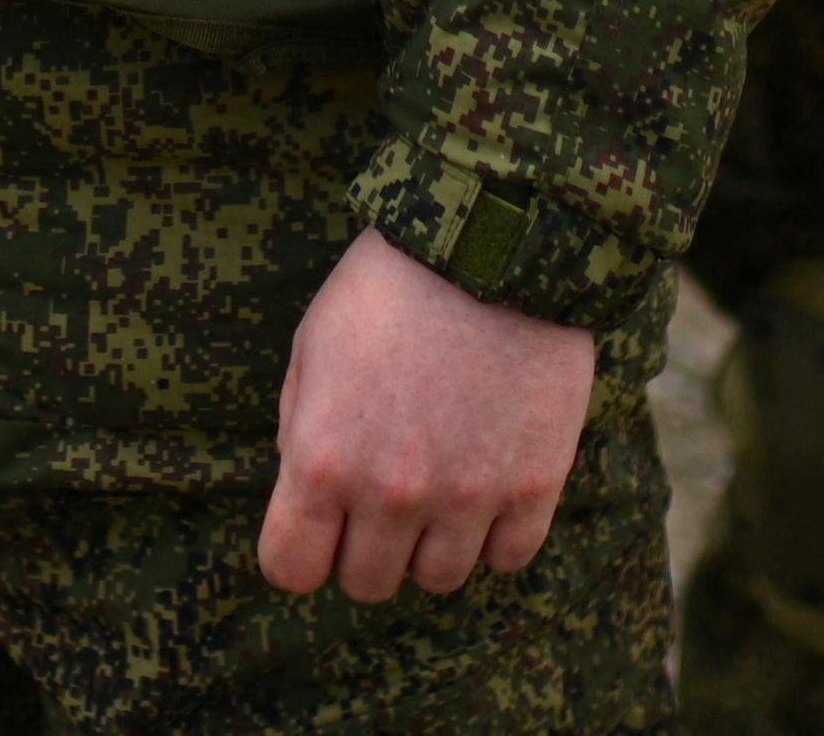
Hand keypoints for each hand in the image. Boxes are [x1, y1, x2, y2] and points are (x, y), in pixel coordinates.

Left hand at [255, 225, 598, 604]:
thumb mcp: (312, 347)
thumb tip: (310, 496)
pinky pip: (508, 560)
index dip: (301, 552)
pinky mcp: (533, 487)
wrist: (492, 241)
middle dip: (367, 545)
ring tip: (442, 480)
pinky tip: (491, 480)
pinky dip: (497, 533)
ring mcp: (467, 497)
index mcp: (322, 460)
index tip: (319, 527)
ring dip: (433, 542)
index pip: (291, 570)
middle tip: (385, 493)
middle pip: (367, 583)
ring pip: (438, 580)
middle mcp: (390, 494)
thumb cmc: (388, 286)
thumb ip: (301, 431)